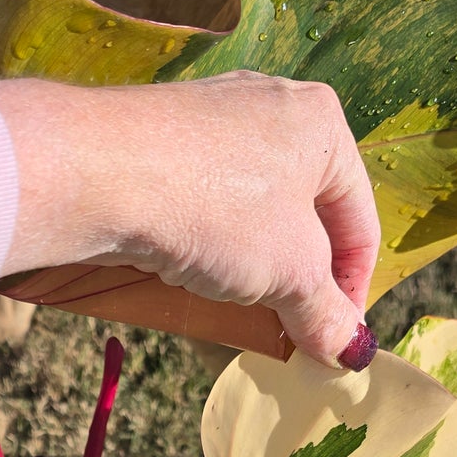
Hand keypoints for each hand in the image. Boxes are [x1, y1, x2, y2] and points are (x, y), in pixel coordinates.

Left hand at [0, 72, 379, 367]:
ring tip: (242, 306)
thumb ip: (326, 312)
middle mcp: (273, 106)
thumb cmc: (216, 211)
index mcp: (322, 124)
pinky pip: (206, 197)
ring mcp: (214, 115)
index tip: (336, 340)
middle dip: (301, 276)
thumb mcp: (289, 272)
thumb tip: (351, 350)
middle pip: (306, 211)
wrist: (96, 172)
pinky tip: (194, 272)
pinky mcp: (164, 135)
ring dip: (255, 263)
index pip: (360, 221)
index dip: (354, 290)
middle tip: (291, 329)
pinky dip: (211, 240)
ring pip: (254, 206)